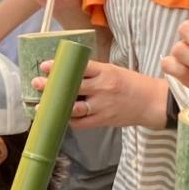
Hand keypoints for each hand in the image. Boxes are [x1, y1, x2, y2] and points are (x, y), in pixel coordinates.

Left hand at [39, 59, 160, 129]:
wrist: (151, 103)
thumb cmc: (131, 84)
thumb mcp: (113, 71)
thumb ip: (93, 72)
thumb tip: (67, 72)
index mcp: (105, 72)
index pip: (79, 67)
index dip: (60, 67)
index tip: (44, 66)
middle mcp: (103, 88)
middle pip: (73, 87)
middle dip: (52, 86)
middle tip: (37, 84)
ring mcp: (103, 106)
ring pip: (74, 108)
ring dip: (57, 107)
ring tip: (41, 106)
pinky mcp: (103, 120)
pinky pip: (81, 123)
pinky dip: (69, 120)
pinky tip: (58, 117)